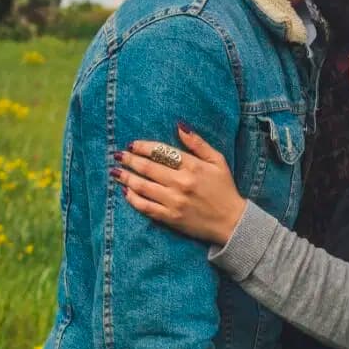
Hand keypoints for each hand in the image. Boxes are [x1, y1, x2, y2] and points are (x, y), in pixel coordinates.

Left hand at [112, 124, 245, 245]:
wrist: (232, 222)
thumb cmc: (225, 189)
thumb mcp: (217, 161)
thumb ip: (198, 143)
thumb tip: (179, 126)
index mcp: (193, 166)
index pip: (161, 152)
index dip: (143, 147)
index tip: (132, 144)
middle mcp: (181, 183)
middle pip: (148, 168)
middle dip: (129, 160)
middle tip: (118, 155)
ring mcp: (174, 201)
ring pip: (143, 186)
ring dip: (126, 177)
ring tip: (115, 172)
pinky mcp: (170, 217)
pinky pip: (146, 206)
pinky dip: (133, 198)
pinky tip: (126, 192)